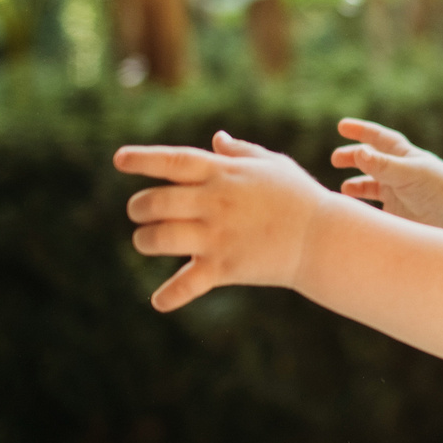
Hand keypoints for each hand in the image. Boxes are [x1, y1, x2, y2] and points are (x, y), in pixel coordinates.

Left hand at [116, 133, 334, 311]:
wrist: (323, 238)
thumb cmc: (299, 197)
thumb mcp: (273, 164)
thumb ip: (240, 152)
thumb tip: (216, 140)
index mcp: (222, 173)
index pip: (171, 161)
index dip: (141, 159)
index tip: (118, 160)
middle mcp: (213, 202)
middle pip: (154, 202)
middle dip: (138, 208)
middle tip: (140, 212)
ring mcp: (217, 235)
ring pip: (158, 239)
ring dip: (145, 241)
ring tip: (147, 241)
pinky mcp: (225, 267)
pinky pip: (187, 284)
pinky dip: (170, 296)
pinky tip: (159, 302)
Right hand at [331, 118, 442, 229]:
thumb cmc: (439, 191)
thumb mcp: (408, 174)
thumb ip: (382, 165)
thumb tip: (357, 152)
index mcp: (405, 157)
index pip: (380, 139)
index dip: (361, 131)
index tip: (341, 126)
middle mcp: (401, 173)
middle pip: (372, 161)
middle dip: (353, 157)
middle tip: (335, 159)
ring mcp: (399, 194)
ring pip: (372, 185)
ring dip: (357, 185)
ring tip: (344, 189)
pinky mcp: (399, 214)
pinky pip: (375, 208)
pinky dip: (363, 208)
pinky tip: (353, 210)